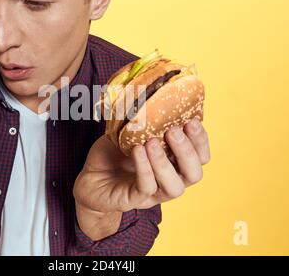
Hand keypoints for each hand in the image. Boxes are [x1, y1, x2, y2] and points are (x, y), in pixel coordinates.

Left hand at [73, 118, 210, 213]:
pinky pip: (147, 187)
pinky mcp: (135, 200)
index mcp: (173, 162)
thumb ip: (141, 118)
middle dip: (187, 151)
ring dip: (165, 162)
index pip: (200, 156)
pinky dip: (144, 168)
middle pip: (194, 174)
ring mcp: (153, 193)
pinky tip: (137, 150)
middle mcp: (169, 179)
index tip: (192, 120)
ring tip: (152, 142)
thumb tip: (146, 89)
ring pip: (175, 187)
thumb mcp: (127, 132)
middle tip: (173, 130)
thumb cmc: (112, 154)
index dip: (200, 140)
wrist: (88, 177)